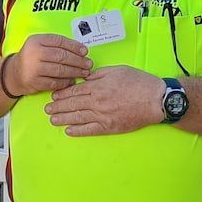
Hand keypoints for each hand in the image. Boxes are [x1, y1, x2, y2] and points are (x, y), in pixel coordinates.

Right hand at [5, 34, 90, 95]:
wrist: (13, 74)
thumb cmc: (32, 58)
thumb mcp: (39, 45)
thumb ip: (56, 45)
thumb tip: (80, 50)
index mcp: (36, 40)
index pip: (59, 41)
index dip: (74, 46)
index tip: (85, 51)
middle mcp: (34, 53)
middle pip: (61, 56)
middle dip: (78, 61)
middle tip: (88, 64)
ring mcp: (34, 69)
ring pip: (60, 70)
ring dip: (75, 72)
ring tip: (84, 72)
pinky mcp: (35, 82)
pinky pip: (55, 82)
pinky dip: (66, 82)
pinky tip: (72, 80)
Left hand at [45, 66, 162, 136]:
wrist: (155, 100)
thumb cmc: (138, 82)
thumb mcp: (117, 70)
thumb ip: (98, 74)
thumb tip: (84, 77)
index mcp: (98, 86)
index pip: (75, 90)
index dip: (62, 94)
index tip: (54, 96)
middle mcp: (97, 102)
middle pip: (73, 104)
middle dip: (58, 106)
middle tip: (47, 109)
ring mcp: (102, 116)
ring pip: (78, 118)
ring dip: (63, 119)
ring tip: (52, 120)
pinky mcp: (109, 127)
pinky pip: (89, 130)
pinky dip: (78, 131)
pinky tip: (69, 131)